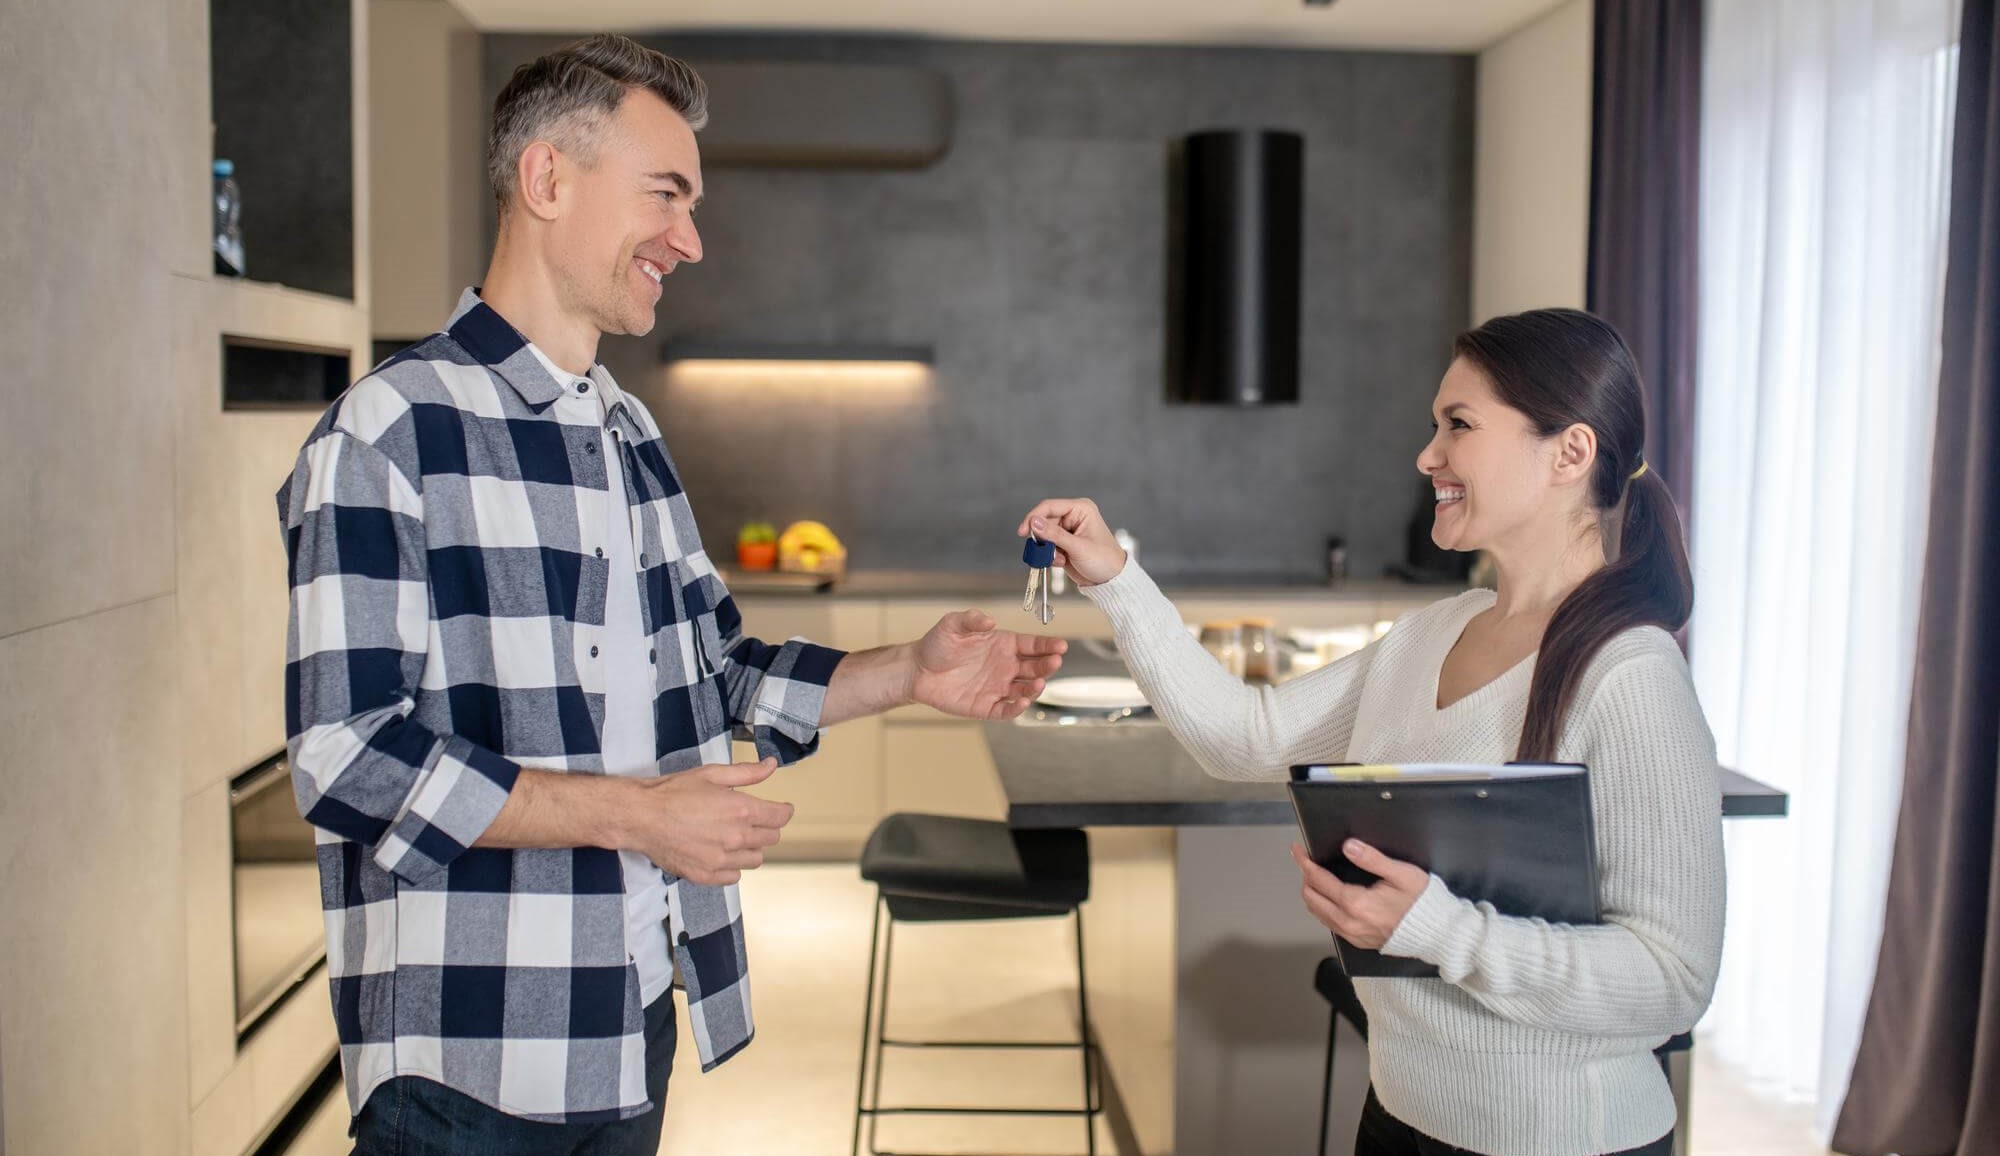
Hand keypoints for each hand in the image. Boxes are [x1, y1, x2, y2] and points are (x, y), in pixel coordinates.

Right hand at [622, 759, 792, 884]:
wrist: (641, 816)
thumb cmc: (674, 792)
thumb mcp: (712, 774)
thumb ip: (747, 772)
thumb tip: (772, 765)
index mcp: (742, 810)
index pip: (780, 817)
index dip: (783, 811)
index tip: (780, 809)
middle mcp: (737, 838)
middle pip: (771, 839)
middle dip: (766, 827)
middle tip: (751, 820)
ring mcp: (722, 860)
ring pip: (755, 859)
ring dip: (751, 848)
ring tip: (734, 837)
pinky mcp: (706, 875)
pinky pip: (734, 876)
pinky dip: (732, 865)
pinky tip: (720, 852)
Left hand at [909, 610, 1067, 719]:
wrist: (917, 669)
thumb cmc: (938, 644)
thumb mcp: (953, 625)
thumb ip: (972, 619)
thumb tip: (990, 619)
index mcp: (1004, 645)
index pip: (1033, 645)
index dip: (1048, 646)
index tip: (1061, 646)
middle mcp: (1005, 666)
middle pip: (1035, 667)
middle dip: (1047, 665)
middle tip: (1054, 662)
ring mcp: (998, 687)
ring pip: (1025, 690)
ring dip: (1035, 688)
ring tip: (1038, 683)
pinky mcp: (986, 706)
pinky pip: (1007, 709)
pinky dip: (1017, 708)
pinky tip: (1022, 702)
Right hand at [1015, 498, 1127, 585]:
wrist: (1111, 580)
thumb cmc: (1104, 560)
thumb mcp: (1078, 547)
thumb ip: (1054, 534)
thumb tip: (1033, 522)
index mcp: (1080, 509)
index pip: (1049, 506)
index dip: (1034, 517)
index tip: (1023, 532)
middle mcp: (1073, 517)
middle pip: (1044, 522)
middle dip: (1042, 538)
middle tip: (1043, 552)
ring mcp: (1067, 531)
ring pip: (1043, 535)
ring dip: (1047, 549)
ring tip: (1059, 559)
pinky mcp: (1063, 544)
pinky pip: (1047, 546)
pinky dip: (1050, 555)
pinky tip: (1062, 562)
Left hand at [1290, 841, 1429, 949]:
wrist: (1438, 933)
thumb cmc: (1422, 901)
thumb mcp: (1401, 873)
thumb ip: (1373, 859)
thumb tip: (1348, 846)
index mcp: (1356, 904)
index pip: (1319, 880)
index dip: (1305, 863)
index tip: (1297, 850)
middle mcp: (1349, 923)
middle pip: (1312, 899)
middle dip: (1306, 878)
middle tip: (1309, 861)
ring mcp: (1352, 935)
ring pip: (1318, 913)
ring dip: (1312, 894)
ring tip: (1316, 876)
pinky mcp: (1358, 941)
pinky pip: (1330, 924)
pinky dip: (1323, 908)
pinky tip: (1330, 897)